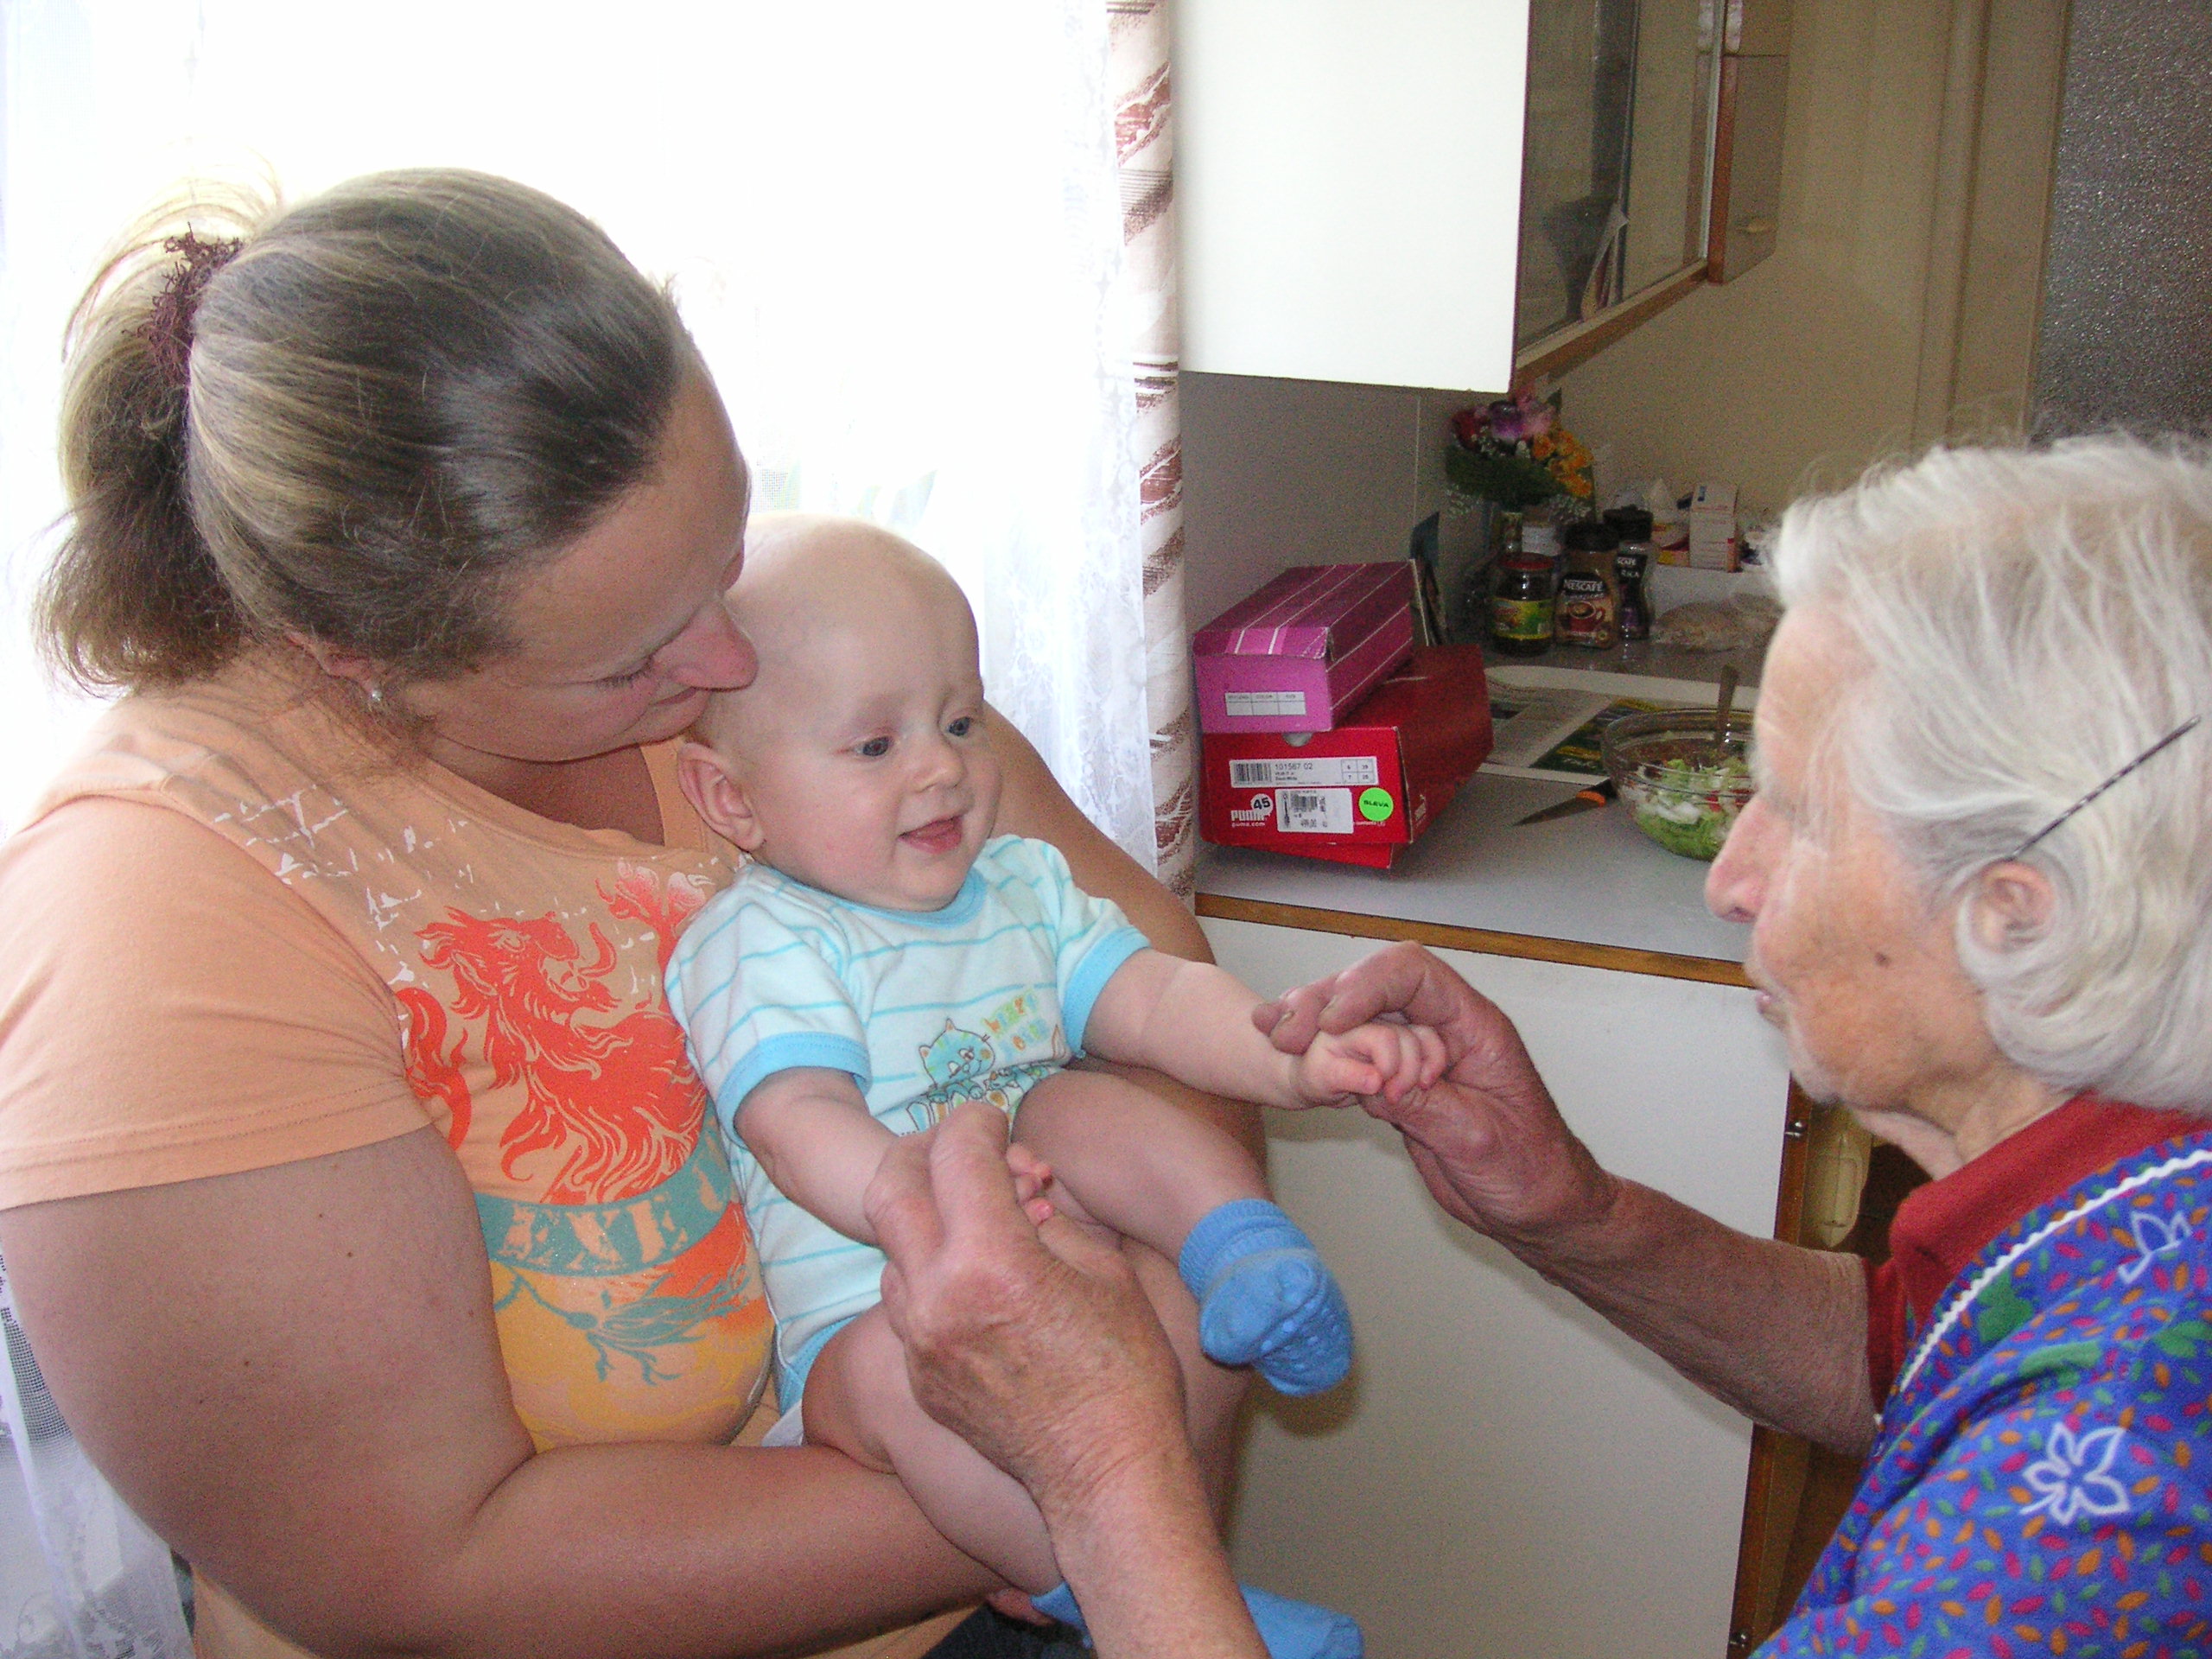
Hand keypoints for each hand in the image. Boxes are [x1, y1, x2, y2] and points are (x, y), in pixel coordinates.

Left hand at [866, 1103, 1187, 1516]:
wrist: (1107, 1473)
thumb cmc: (1126, 1369)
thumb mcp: (1103, 1268)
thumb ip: (1045, 1216)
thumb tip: (1014, 1189)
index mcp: (991, 1262)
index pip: (956, 1152)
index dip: (976, 1122)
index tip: (993, 1121)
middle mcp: (936, 1299)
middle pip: (889, 1188)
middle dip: (923, 1153)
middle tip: (961, 1152)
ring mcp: (918, 1344)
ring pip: (892, 1250)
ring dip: (928, 1222)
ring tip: (985, 1229)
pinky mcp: (918, 1380)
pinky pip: (906, 1306)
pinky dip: (934, 1278)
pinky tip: (981, 1287)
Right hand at [1254, 942, 1617, 1244]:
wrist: (1536, 1206)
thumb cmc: (1528, 1171)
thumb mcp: (1475, 1139)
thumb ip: (1422, 1104)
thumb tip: (1367, 1077)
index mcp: (1474, 1026)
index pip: (1414, 974)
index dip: (1367, 986)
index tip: (1333, 1020)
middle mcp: (1442, 1028)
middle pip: (1375, 985)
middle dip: (1326, 1000)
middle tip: (1286, 1033)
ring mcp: (1417, 1051)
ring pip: (1357, 1014)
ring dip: (1314, 1019)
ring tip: (1272, 1033)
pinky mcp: (1397, 1079)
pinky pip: (1354, 1049)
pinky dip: (1319, 1047)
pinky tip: (1284, 1049)